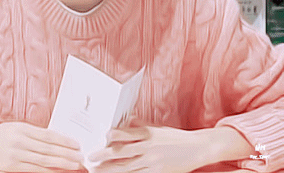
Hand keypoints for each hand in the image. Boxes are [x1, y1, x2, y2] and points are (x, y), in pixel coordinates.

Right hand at [0, 122, 84, 172]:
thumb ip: (32, 134)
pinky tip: (56, 172)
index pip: (49, 135)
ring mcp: (15, 154)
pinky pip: (32, 169)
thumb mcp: (15, 128)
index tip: (76, 144)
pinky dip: (46, 171)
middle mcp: (20, 140)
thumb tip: (52, 140)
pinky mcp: (9, 166)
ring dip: (61, 163)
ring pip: (43, 160)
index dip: (64, 141)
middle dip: (67, 154)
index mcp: (23, 128)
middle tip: (81, 157)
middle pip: (48, 148)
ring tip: (74, 165)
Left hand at [88, 125, 208, 172]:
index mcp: (147, 133)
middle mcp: (148, 147)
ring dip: (111, 170)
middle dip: (104, 156)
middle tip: (91, 158)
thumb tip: (125, 121)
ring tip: (98, 171)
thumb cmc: (175, 137)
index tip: (101, 137)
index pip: (125, 134)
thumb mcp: (157, 127)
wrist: (197, 147)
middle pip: (122, 153)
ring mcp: (153, 162)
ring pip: (127, 168)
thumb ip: (141, 125)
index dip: (111, 136)